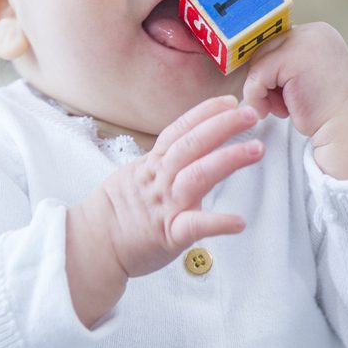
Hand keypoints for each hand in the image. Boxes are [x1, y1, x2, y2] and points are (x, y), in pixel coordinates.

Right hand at [65, 96, 263, 325]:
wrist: (92, 246)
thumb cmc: (117, 214)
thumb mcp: (136, 176)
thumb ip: (162, 162)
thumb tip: (186, 146)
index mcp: (152, 166)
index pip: (179, 131)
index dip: (204, 114)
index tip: (229, 101)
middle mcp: (160, 180)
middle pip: (191, 145)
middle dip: (221, 127)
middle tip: (249, 114)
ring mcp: (165, 206)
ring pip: (196, 176)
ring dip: (228, 160)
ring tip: (256, 150)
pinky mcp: (168, 235)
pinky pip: (193, 226)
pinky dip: (217, 222)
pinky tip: (239, 222)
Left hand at [238, 22, 347, 178]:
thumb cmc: (327, 111)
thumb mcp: (308, 76)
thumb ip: (288, 62)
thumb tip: (251, 60)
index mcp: (319, 33)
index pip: (277, 41)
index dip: (271, 69)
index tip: (277, 91)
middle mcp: (313, 32)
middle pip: (264, 49)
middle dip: (264, 79)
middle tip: (276, 104)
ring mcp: (304, 42)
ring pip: (257, 62)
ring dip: (260, 90)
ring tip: (278, 108)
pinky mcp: (293, 59)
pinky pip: (257, 76)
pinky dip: (257, 97)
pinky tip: (273, 111)